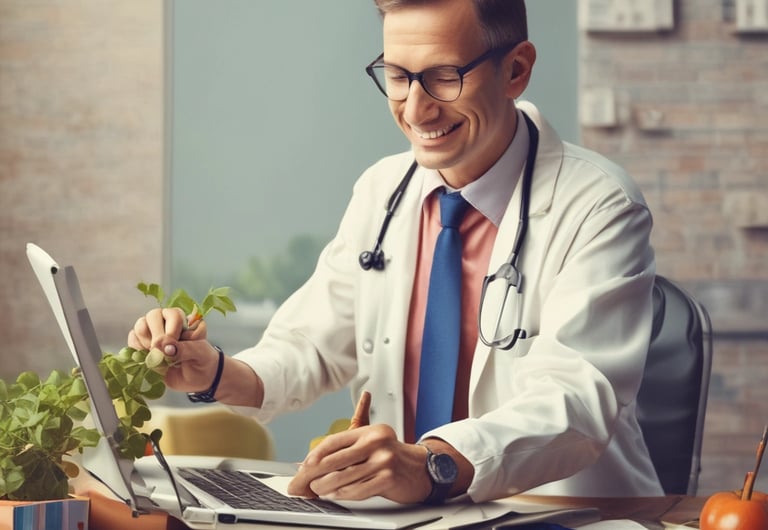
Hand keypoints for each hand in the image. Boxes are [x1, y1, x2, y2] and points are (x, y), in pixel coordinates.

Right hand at [127, 307, 218, 392]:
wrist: (197, 378)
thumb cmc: (202, 361)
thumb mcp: (199, 354)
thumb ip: (183, 349)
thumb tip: (161, 347)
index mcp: (185, 320)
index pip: (173, 314)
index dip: (171, 330)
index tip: (172, 347)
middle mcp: (167, 321)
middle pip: (153, 316)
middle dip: (157, 336)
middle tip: (162, 353)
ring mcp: (154, 332)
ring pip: (141, 326)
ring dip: (146, 342)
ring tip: (157, 356)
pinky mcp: (143, 344)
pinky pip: (133, 339)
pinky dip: (137, 349)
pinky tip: (149, 358)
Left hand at [287, 424, 431, 503]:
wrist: (421, 468)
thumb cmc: (391, 456)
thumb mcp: (373, 442)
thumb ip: (349, 446)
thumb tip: (317, 458)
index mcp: (370, 431)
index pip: (336, 440)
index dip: (317, 453)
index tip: (305, 463)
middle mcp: (377, 442)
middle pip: (336, 459)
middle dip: (316, 472)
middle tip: (303, 481)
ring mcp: (383, 461)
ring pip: (344, 476)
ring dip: (326, 486)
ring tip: (316, 488)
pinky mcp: (388, 478)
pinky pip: (358, 490)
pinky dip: (342, 494)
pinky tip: (334, 494)